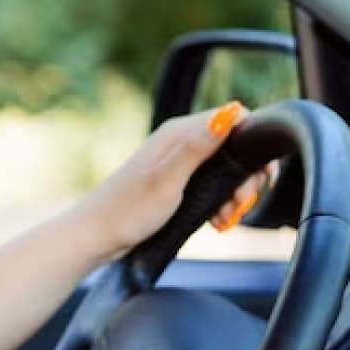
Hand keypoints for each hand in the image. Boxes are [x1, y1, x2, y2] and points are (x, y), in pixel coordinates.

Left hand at [77, 101, 278, 261]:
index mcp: (180, 132)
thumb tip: (231, 112)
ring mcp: (178, 161)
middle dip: (247, 179)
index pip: (237, 118)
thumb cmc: (127, 211)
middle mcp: (181, 141)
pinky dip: (221, 203)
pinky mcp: (177, 182)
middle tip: (238, 207)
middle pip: (236, 147)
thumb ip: (198, 147)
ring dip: (235, 196)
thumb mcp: (168, 180)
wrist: (96, 236)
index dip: (254, 147)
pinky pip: (213, 186)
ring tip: (225, 219)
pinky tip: (216, 222)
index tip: (254, 179)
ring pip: (227, 170)